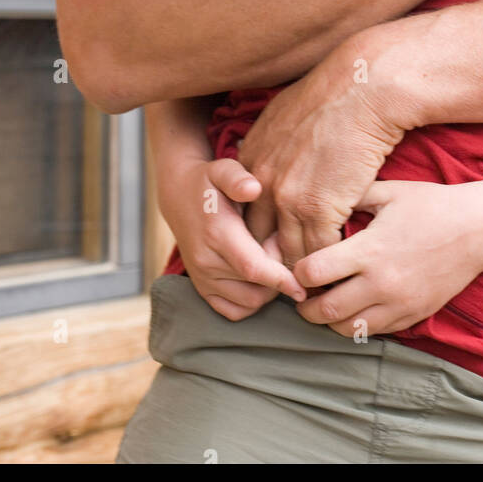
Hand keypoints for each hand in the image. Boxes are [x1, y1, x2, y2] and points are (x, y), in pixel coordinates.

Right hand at [158, 156, 305, 317]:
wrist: (178, 197)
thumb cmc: (209, 183)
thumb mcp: (223, 170)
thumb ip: (237, 178)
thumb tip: (254, 188)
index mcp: (217, 234)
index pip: (253, 268)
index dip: (281, 280)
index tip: (303, 286)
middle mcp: (207, 262)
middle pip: (254, 291)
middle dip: (279, 280)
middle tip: (282, 250)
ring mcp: (203, 279)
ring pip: (247, 304)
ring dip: (268, 292)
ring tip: (272, 261)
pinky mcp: (202, 289)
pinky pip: (233, 311)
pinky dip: (252, 303)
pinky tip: (261, 280)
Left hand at [237, 39, 404, 267]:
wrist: (362, 88)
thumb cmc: (334, 94)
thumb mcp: (284, 113)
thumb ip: (271, 142)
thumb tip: (272, 152)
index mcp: (251, 159)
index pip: (244, 213)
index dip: (259, 234)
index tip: (272, 249)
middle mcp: (261, 182)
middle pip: (257, 239)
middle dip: (272, 262)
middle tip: (287, 282)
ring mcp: (286, 197)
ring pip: (287, 252)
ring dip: (300, 273)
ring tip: (313, 290)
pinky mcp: (318, 208)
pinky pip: (317, 251)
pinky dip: (326, 266)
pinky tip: (337, 274)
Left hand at [293, 179, 482, 335]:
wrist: (477, 230)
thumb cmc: (431, 205)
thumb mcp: (388, 192)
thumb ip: (351, 200)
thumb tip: (320, 204)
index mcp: (369, 250)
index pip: (313, 273)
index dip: (298, 271)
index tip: (300, 265)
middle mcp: (381, 283)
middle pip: (324, 311)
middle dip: (305, 306)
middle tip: (302, 296)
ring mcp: (398, 304)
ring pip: (346, 329)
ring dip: (329, 320)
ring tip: (327, 303)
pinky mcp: (413, 316)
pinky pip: (374, 332)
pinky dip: (357, 324)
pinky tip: (356, 306)